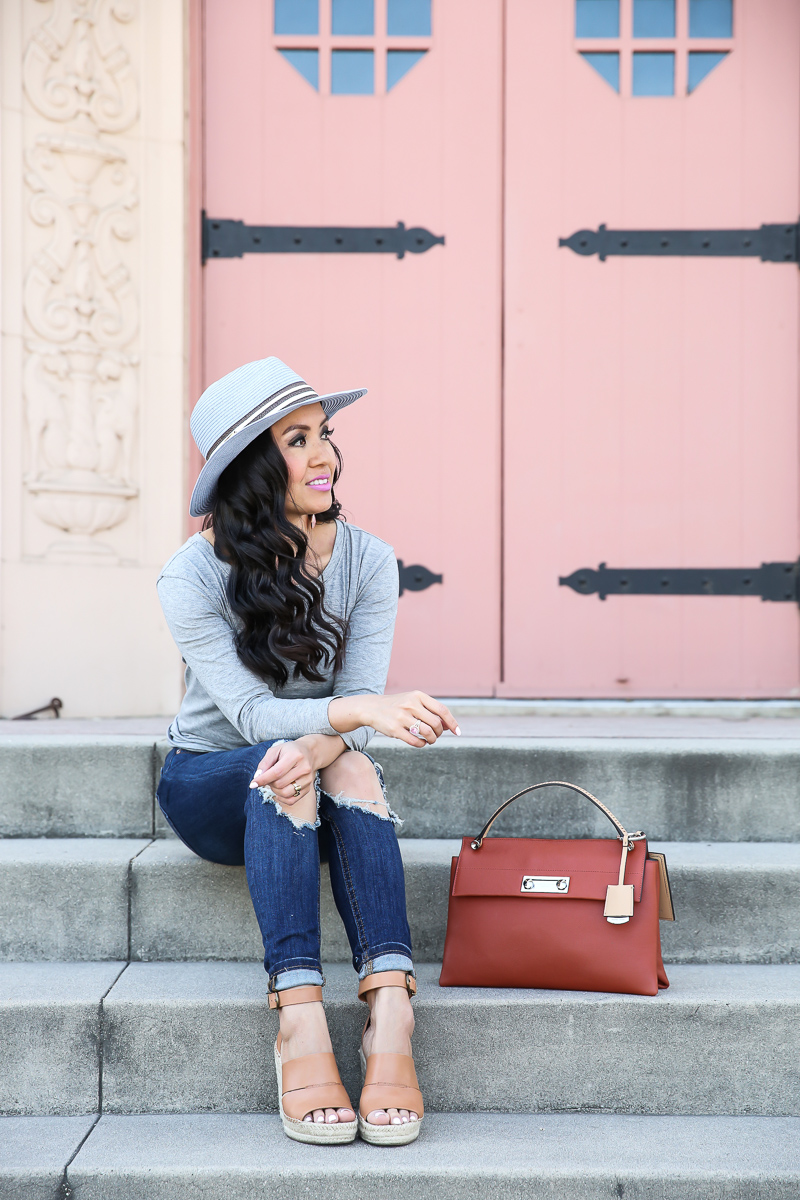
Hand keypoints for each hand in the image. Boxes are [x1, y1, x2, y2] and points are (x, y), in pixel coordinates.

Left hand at [249, 739, 315, 803]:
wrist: (309, 753)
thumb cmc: (289, 751)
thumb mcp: (275, 750)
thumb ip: (265, 763)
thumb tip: (257, 777)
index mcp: (295, 756)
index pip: (277, 772)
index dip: (263, 779)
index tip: (252, 784)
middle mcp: (304, 768)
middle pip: (280, 784)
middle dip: (269, 783)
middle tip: (268, 777)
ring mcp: (308, 779)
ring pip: (286, 793)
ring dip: (275, 791)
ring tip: (274, 782)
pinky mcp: (308, 788)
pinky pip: (292, 800)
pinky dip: (282, 798)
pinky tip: (279, 791)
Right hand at [330, 691, 460, 747]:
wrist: (372, 708)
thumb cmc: (397, 706)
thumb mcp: (413, 702)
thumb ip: (430, 711)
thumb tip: (448, 725)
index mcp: (418, 696)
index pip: (442, 710)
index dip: (452, 722)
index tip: (457, 732)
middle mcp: (410, 704)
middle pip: (436, 724)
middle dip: (439, 733)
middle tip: (436, 736)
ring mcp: (402, 717)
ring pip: (427, 733)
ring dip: (432, 740)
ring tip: (430, 740)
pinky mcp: (394, 729)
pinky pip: (415, 741)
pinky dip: (422, 744)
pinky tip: (421, 743)